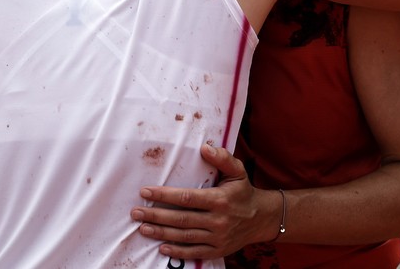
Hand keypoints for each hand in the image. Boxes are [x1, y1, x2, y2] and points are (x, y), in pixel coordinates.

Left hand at [131, 144, 277, 259]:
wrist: (262, 219)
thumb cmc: (244, 192)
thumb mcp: (238, 171)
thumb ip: (222, 158)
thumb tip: (205, 147)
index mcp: (220, 199)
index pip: (187, 197)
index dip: (164, 195)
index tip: (146, 192)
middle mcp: (218, 220)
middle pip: (181, 219)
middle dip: (156, 215)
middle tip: (136, 212)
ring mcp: (217, 237)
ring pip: (185, 236)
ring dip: (161, 232)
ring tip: (143, 227)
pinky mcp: (218, 250)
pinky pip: (195, 252)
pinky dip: (178, 252)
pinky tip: (162, 247)